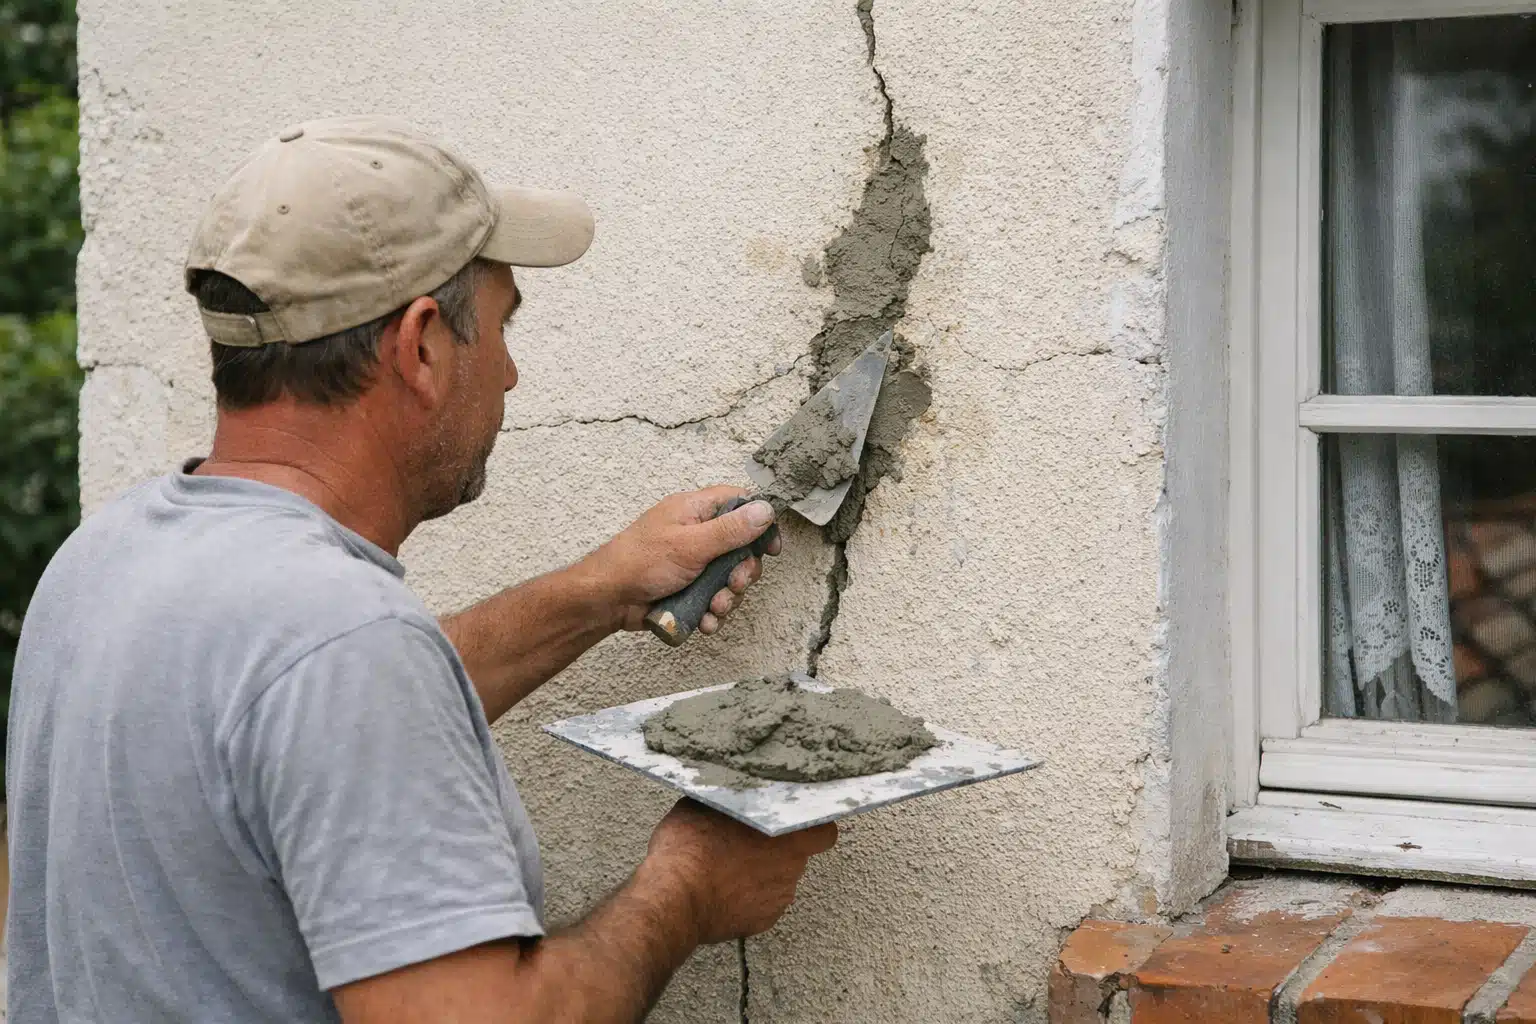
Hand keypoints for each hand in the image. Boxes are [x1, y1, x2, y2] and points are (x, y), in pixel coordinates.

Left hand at [582, 486, 782, 633]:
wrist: (608, 599)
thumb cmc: (640, 562)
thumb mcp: (691, 544)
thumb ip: (730, 529)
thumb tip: (765, 510)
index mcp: (694, 510)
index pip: (739, 503)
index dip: (760, 522)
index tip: (772, 547)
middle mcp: (696, 533)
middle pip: (740, 547)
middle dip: (743, 571)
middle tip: (735, 584)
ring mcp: (692, 562)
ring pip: (729, 577)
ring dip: (728, 597)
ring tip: (715, 607)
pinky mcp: (688, 587)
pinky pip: (713, 597)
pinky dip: (714, 611)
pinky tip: (706, 620)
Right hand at [642, 799, 836, 943]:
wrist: (673, 899)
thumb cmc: (692, 847)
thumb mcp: (706, 804)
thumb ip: (734, 800)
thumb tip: (732, 792)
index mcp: (789, 838)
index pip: (825, 832)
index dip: (812, 827)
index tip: (795, 822)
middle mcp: (791, 870)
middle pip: (796, 854)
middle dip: (777, 848)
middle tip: (746, 839)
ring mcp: (777, 899)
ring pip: (778, 879)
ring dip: (761, 873)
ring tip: (727, 866)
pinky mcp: (761, 922)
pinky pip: (762, 903)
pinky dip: (748, 897)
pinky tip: (722, 888)